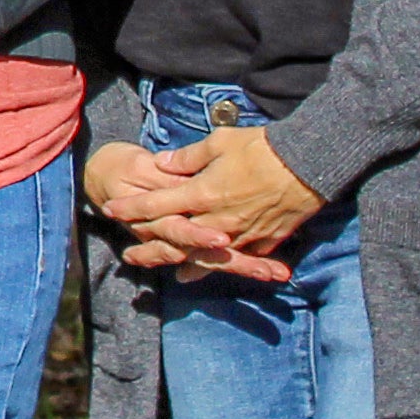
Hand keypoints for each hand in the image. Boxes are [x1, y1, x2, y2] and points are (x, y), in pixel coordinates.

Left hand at [85, 125, 311, 283]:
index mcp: (201, 194)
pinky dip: (230, 262)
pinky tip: (223, 266)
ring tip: (176, 275)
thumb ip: (187, 158)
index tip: (111, 210)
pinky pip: (243, 255)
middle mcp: (217, 221)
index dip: (132, 208)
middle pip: (177, 239)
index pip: (157, 204)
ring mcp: (241, 234)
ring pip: (208, 256)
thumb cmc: (261, 148)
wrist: (308, 164)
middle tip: (130, 257)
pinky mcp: (265, 240)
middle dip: (151, 248)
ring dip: (189, 264)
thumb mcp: (219, 143)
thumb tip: (162, 163)